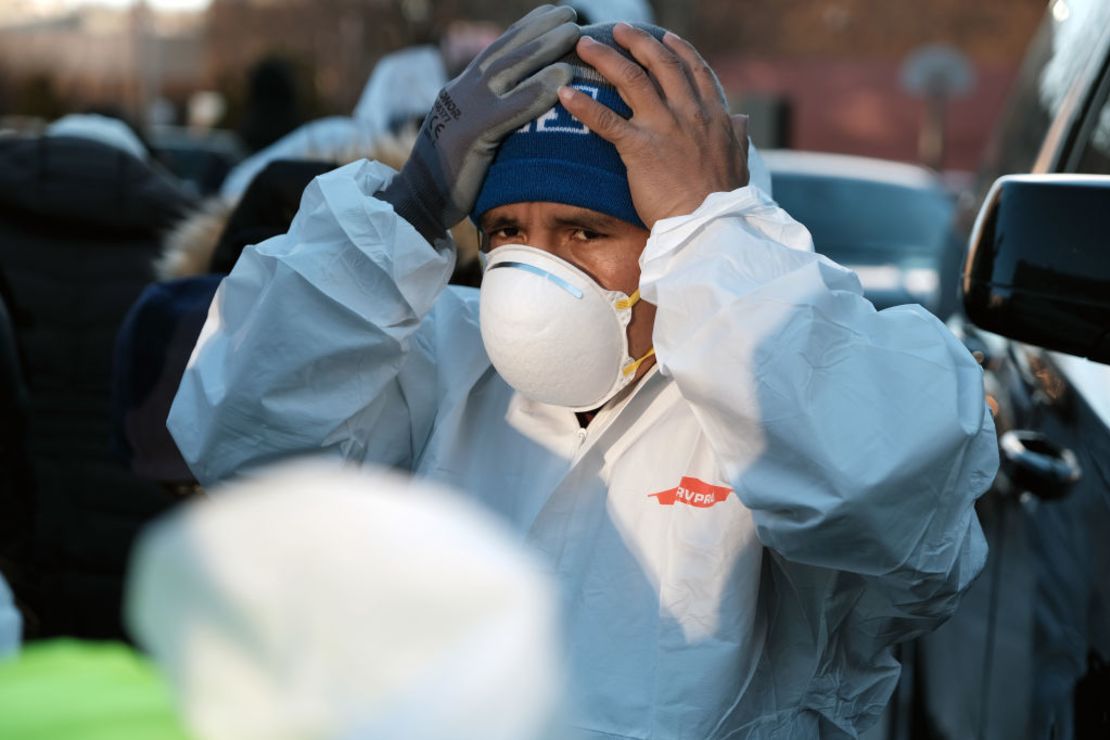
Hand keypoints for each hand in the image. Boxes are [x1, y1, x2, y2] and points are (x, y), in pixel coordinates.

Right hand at [380, 5, 579, 241]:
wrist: (417, 203)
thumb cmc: (447, 178)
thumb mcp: (468, 137)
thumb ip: (488, 118)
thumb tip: (513, 110)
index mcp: (461, 92)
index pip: (496, 52)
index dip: (525, 30)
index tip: (551, 13)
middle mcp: (462, 93)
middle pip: (505, 51)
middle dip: (539, 29)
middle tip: (569, 13)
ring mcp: (465, 111)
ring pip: (508, 69)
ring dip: (543, 48)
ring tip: (572, 33)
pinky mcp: (471, 136)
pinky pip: (509, 110)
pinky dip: (536, 92)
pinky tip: (561, 80)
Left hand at [558, 24, 748, 229]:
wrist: (711, 224)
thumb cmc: (724, 200)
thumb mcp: (740, 162)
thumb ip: (737, 136)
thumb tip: (741, 119)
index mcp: (714, 116)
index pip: (695, 71)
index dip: (678, 51)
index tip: (664, 38)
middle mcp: (688, 113)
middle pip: (661, 64)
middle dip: (638, 42)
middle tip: (619, 30)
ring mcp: (663, 127)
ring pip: (631, 79)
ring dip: (606, 58)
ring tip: (585, 45)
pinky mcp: (639, 148)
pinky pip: (606, 120)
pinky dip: (583, 105)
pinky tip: (565, 92)